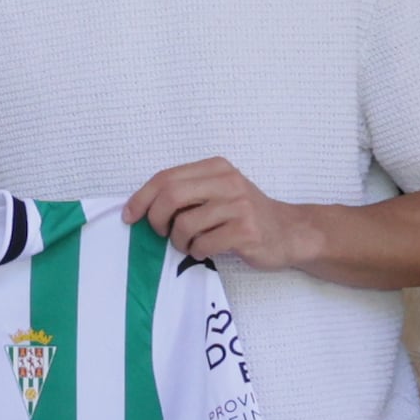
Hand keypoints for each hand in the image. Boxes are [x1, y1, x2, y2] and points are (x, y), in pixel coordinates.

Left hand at [127, 155, 313, 274]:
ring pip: (185, 224)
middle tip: (161, 234)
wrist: (289, 232)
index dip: (142, 198)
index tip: (130, 216)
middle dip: (156, 220)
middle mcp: (227, 181)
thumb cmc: (245, 214)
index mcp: (216, 167)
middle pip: (171, 196)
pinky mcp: (245, 231)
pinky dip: (197, 252)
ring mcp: (238, 206)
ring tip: (190, 244)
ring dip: (179, 241)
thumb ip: (188, 192)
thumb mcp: (219, 192)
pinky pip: (203, 244)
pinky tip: (206, 251)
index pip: (166, 177)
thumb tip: (143, 208)